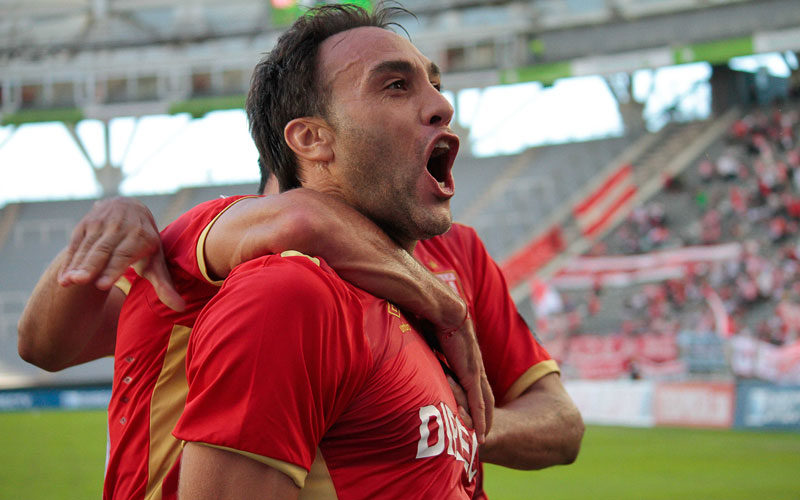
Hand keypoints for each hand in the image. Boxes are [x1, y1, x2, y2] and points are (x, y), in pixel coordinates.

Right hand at [58, 197, 185, 311]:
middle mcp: (120, 227)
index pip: (124, 255)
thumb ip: (164, 285)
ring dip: (75, 265)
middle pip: (103, 250)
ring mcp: (101, 224)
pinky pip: (75, 245)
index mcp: (140, 236)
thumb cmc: (145, 243)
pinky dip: (69, 261)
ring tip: (67, 283)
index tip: (103, 285)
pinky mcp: (86, 224)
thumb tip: (180, 309)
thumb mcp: (156, 260)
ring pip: (87, 247)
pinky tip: (63, 279)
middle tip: (79, 282)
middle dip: (90, 266)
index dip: (113, 269)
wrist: (130, 206)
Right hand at [436, 316, 492, 443]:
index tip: (471, 409)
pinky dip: (481, 419)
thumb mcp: (429, 339)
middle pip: (486, 395)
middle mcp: (474, 365)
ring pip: (484, 402)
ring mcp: (474, 370)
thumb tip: (411, 350)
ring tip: (483, 438)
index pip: (475, 382)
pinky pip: (478, 402)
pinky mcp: (470, 374)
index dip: (475, 397)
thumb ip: (426, 349)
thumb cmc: (431, 317)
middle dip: (486, 414)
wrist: (442, 308)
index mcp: (466, 356)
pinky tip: (481, 434)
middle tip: (482, 430)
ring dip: (485, 421)